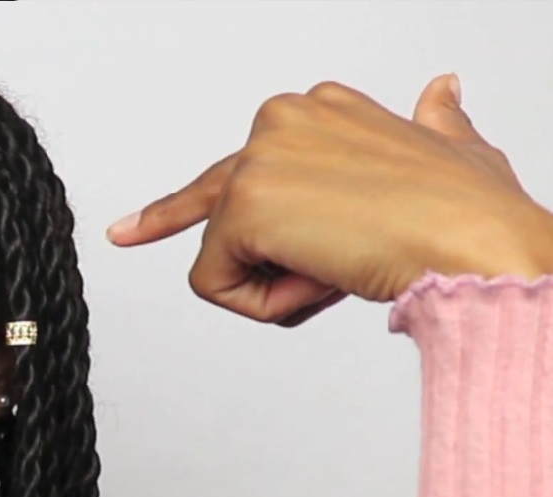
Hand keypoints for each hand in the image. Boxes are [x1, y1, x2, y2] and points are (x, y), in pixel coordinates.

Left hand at [107, 74, 552, 325]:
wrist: (477, 243)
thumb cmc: (472, 211)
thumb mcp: (455, 150)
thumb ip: (435, 122)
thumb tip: (441, 89)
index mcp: (319, 107)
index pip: (234, 166)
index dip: (187, 212)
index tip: (121, 233)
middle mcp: (279, 119)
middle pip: (217, 215)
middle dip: (253, 257)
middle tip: (292, 255)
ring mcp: (256, 160)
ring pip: (223, 259)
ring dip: (281, 286)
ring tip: (345, 266)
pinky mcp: (241, 205)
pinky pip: (215, 287)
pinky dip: (264, 305)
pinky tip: (323, 280)